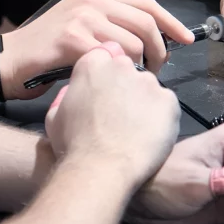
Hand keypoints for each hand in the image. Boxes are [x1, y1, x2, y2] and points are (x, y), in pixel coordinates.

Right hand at [1, 0, 193, 97]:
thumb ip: (113, 25)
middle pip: (146, 22)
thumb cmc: (48, 49)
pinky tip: (115, 85)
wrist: (10, 60)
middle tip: (156, 71)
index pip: (147, 3)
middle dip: (160, 50)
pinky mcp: (72, 39)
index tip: (187, 40)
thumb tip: (152, 39)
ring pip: (134, 43)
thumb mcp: (84, 25)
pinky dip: (119, 74)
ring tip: (135, 80)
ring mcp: (82, 17)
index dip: (171, 22)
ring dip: (142, 66)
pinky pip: (113, 58)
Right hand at [44, 42, 180, 190]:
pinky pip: (167, 104)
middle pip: (129, 69)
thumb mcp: (55, 116)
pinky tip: (149, 135)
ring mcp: (147, 82)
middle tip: (119, 113)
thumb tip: (74, 92)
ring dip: (144, 101)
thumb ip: (68, 95)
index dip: (106, 74)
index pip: (106, 54)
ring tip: (135, 129)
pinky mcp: (168, 100)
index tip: (106, 91)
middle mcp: (121, 66)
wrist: (102, 169)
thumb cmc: (74, 145)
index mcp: (92, 64)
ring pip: (149, 87)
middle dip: (125, 86)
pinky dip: (161, 117)